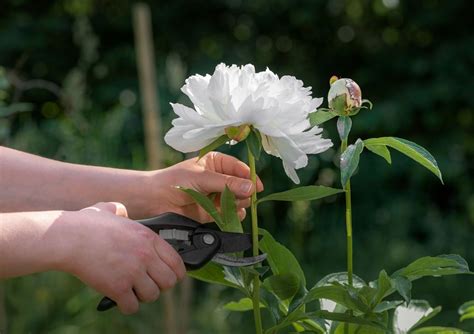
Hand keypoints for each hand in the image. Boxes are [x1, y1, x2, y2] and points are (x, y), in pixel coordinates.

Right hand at [57, 202, 185, 313]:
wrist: (67, 237)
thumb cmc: (86, 224)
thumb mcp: (110, 209)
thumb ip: (121, 210)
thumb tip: (121, 211)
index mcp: (149, 238)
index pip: (176, 262)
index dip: (175, 272)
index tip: (168, 276)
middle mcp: (145, 255)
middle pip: (169, 281)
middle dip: (160, 285)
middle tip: (148, 284)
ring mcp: (132, 272)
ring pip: (153, 295)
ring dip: (143, 296)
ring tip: (133, 291)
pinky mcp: (117, 287)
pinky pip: (132, 306)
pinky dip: (127, 305)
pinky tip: (120, 299)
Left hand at [146, 152, 263, 221]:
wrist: (154, 200)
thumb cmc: (175, 181)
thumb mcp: (202, 178)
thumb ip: (227, 183)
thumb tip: (251, 188)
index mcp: (216, 163)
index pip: (240, 168)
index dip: (250, 177)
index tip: (258, 187)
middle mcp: (219, 178)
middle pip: (242, 186)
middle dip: (244, 192)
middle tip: (241, 197)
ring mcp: (216, 196)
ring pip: (238, 201)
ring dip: (238, 204)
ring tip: (231, 205)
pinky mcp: (212, 212)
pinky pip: (230, 214)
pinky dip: (233, 216)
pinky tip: (231, 215)